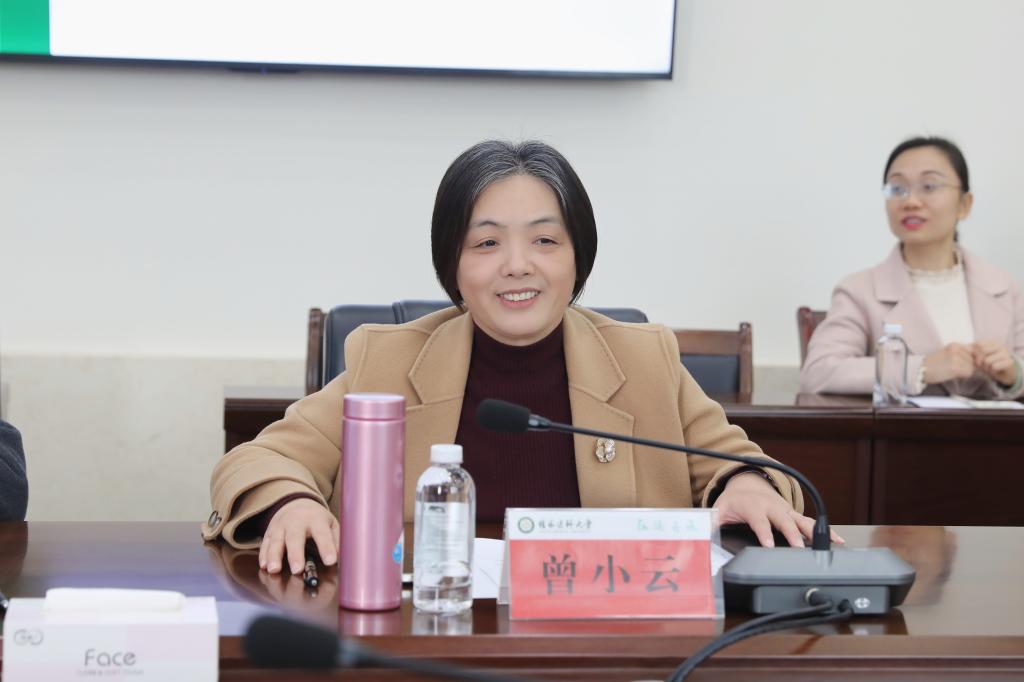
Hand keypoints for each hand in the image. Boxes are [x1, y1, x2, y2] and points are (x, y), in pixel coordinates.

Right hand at [259, 498, 338, 574]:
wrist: (297, 505)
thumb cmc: (317, 520)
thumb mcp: (331, 524)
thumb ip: (336, 540)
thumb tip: (341, 557)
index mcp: (316, 519)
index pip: (322, 533)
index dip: (326, 547)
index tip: (330, 561)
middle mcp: (296, 521)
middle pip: (294, 537)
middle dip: (295, 554)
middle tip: (297, 569)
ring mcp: (281, 526)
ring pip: (276, 540)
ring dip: (274, 556)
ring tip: (274, 570)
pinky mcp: (270, 532)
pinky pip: (265, 543)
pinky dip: (263, 555)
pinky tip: (264, 566)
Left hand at [713, 472, 843, 547]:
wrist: (747, 484)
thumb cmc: (735, 500)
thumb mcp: (721, 509)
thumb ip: (713, 521)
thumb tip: (703, 532)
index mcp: (754, 507)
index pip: (759, 521)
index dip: (764, 533)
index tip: (769, 545)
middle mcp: (772, 507)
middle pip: (784, 521)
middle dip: (792, 534)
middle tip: (799, 548)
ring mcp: (785, 510)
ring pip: (802, 521)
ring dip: (813, 532)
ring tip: (827, 543)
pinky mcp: (793, 514)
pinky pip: (810, 522)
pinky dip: (825, 530)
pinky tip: (837, 539)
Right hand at [922, 343, 974, 383]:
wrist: (921, 370)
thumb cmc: (933, 364)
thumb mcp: (947, 353)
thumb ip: (961, 353)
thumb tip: (977, 359)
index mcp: (954, 344)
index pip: (973, 351)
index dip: (970, 359)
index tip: (963, 363)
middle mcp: (956, 349)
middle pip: (973, 359)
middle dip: (968, 365)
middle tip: (955, 368)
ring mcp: (956, 358)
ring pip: (972, 367)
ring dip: (966, 371)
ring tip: (953, 371)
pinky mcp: (955, 368)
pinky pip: (968, 373)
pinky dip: (963, 375)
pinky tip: (953, 374)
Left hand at [971, 341, 1019, 386]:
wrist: (1004, 373)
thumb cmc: (989, 363)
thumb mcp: (978, 356)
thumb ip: (971, 351)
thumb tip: (963, 348)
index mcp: (991, 342)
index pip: (977, 344)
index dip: (973, 353)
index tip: (976, 358)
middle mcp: (999, 345)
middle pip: (982, 351)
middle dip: (979, 361)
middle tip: (983, 365)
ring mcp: (1006, 353)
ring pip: (987, 360)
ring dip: (986, 367)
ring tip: (990, 367)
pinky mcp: (1009, 361)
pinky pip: (994, 366)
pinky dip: (993, 370)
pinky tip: (996, 370)